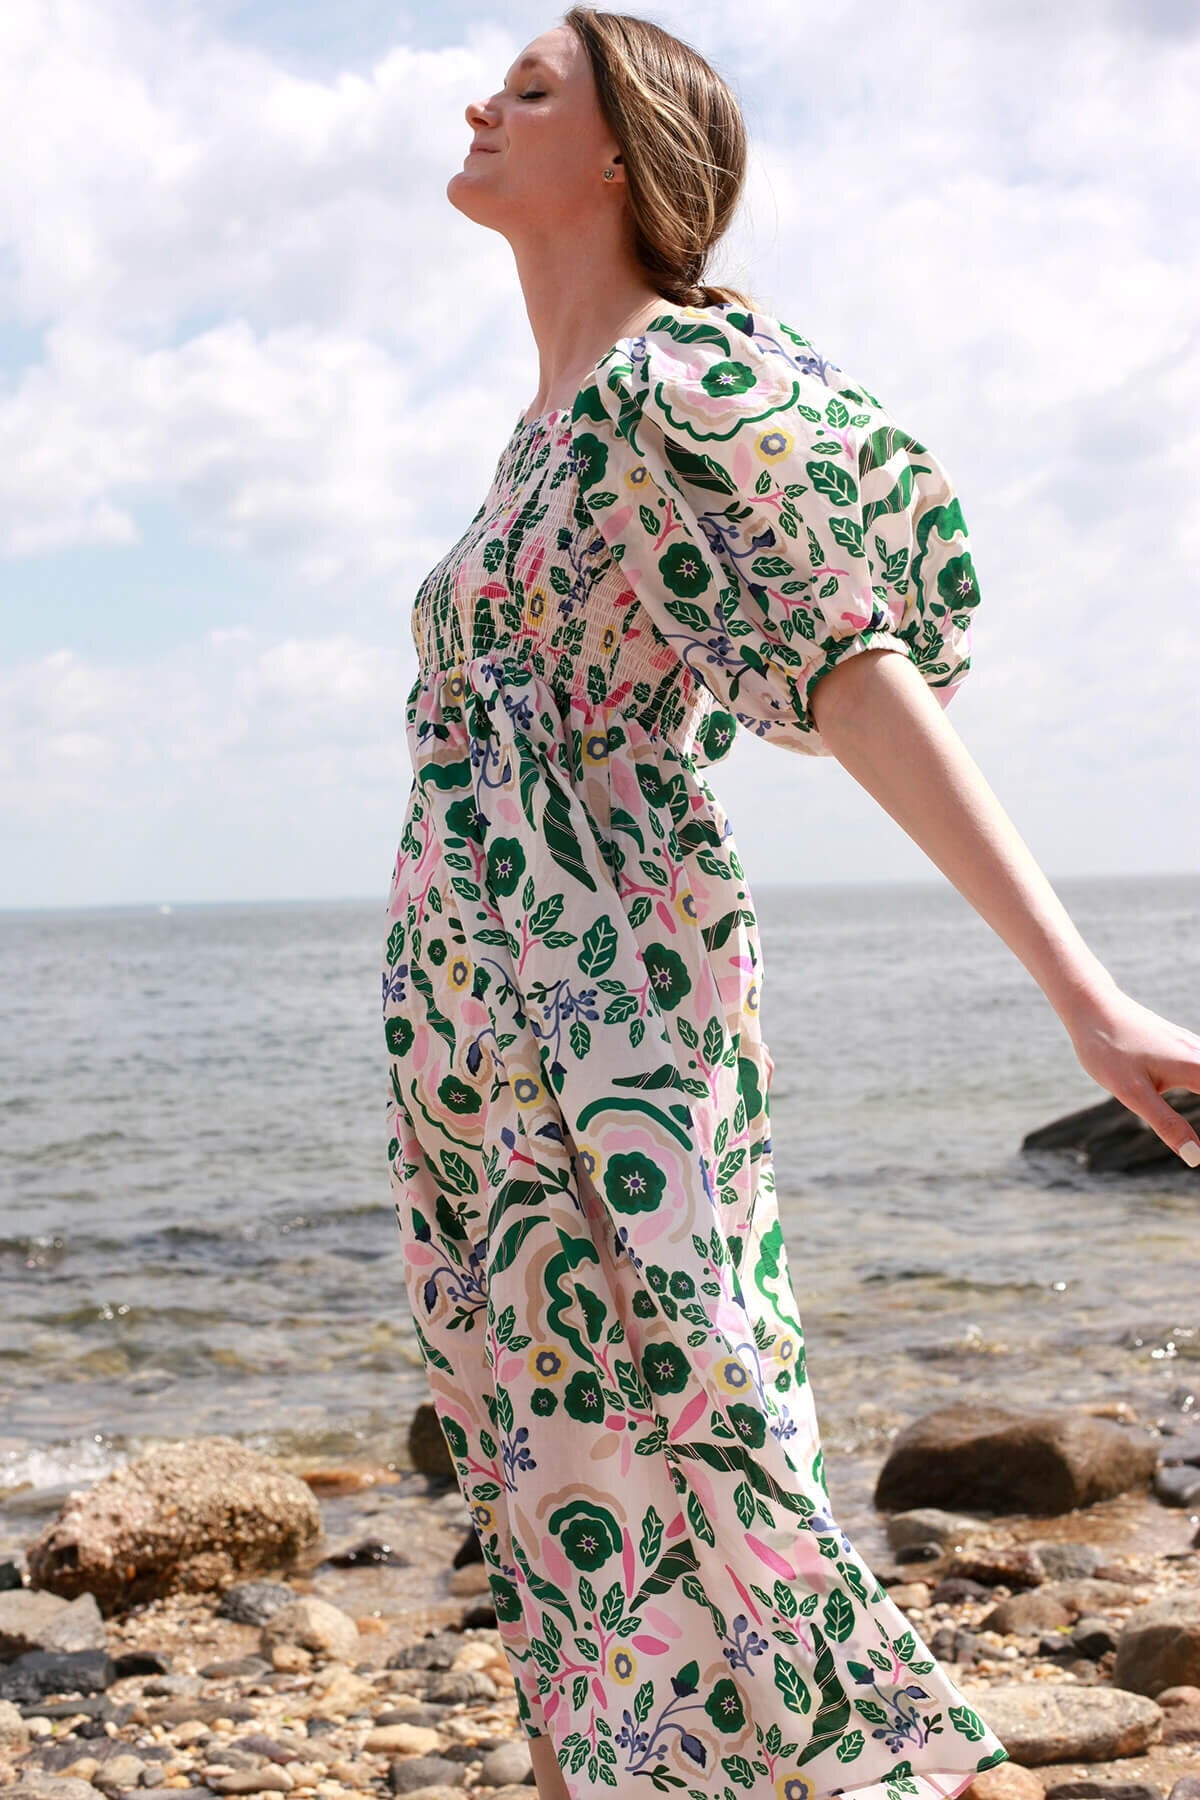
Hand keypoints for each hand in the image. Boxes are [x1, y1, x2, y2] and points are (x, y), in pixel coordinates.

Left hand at [1064, 987, 1199, 1164]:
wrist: (1091, 1005)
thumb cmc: (1108, 1048)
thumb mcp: (1132, 1093)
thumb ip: (1166, 1124)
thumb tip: (1195, 1158)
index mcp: (1197, 1068)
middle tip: (1199, 1149)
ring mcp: (1193, 1047)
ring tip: (1199, 1133)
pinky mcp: (1182, 1045)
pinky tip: (1197, 1088)